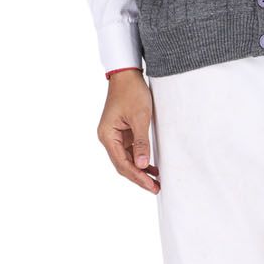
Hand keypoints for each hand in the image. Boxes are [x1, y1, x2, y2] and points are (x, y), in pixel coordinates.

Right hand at [97, 70, 159, 192]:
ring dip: (140, 170)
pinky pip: (130, 151)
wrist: (127, 75)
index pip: (122, 163)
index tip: (151, 185)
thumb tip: (141, 165)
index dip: (137, 176)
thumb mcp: (140, 117)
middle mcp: (108, 137)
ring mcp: (114, 136)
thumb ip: (141, 142)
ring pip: (127, 159)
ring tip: (155, 182)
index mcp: (107, 135)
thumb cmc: (132, 92)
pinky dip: (140, 159)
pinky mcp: (122, 133)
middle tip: (155, 188)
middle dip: (139, 177)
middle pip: (123, 164)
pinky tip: (152, 167)